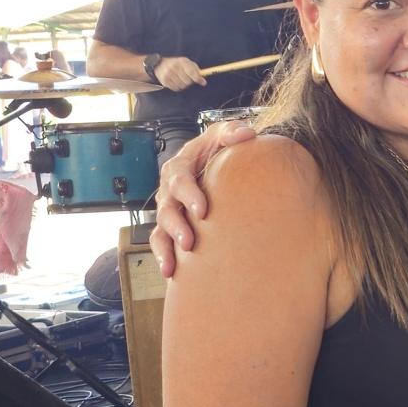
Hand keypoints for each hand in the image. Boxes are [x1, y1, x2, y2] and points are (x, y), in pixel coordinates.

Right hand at [149, 120, 256, 274]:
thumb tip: (247, 134)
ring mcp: (169, 210)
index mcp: (179, 168)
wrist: (215, 166)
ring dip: (166, 247)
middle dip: (176, 226)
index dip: (188, 194)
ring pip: (160, 229)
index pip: (179, 179)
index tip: (202, 210)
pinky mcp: (171, 227)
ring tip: (176, 263)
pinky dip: (163, 257)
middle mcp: (169, 190)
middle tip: (189, 242)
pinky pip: (161, 243)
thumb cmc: (218, 151)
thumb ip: (232, 132)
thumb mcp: (222, 136)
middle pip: (167, 209)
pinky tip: (171, 273)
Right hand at [153, 56, 206, 90]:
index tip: (203, 82)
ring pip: (182, 86)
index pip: (192, 72)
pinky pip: (176, 88)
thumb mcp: (187, 63)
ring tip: (180, 79)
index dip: (198, 79)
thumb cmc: (177, 64)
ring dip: (184, 84)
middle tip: (187, 78)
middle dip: (190, 81)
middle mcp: (174, 66)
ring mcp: (168, 73)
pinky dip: (178, 87)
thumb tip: (203, 82)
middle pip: (188, 81)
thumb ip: (196, 70)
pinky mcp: (164, 80)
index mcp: (182, 61)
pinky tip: (175, 81)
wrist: (159, 64)